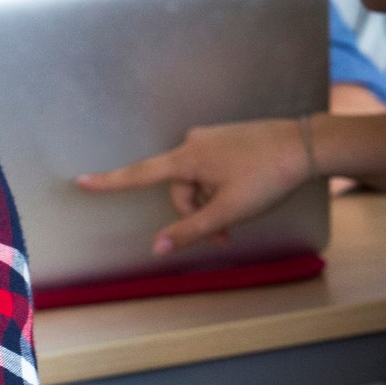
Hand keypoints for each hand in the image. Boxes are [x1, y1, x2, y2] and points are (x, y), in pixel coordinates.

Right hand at [75, 118, 314, 254]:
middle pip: (178, 188)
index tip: (80, 181)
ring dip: (211, 201)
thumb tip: (157, 247)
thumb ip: (190, 230)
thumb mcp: (228, 211)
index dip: (108, 182)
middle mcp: (192, 143)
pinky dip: (221, 186)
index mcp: (186, 159)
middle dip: (196, 212)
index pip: (138, 174)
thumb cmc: (265, 177)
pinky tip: (246, 191)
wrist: (304, 144)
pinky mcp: (227, 137)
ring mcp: (210, 138)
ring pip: (198, 180)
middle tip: (227, 236)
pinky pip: (212, 167)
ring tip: (242, 215)